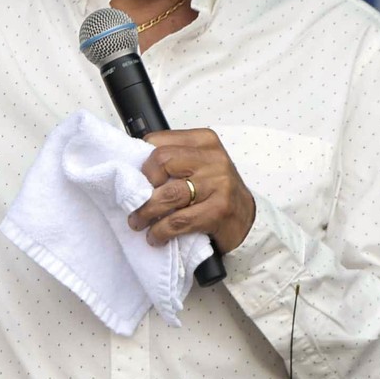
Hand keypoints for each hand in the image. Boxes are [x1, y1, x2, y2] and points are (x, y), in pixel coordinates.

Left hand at [127, 128, 255, 252]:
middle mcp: (213, 158)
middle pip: (161, 161)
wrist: (247, 218)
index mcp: (203, 141)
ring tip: (138, 222)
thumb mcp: (199, 165)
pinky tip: (156, 237)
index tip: (135, 179)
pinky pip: (179, 221)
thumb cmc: (215, 190)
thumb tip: (132, 169)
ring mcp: (218, 183)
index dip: (141, 162)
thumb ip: (173, 160)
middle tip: (135, 202)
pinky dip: (161, 231)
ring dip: (146, 212)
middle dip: (142, 184)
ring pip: (169, 194)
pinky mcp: (219, 210)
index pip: (158, 141)